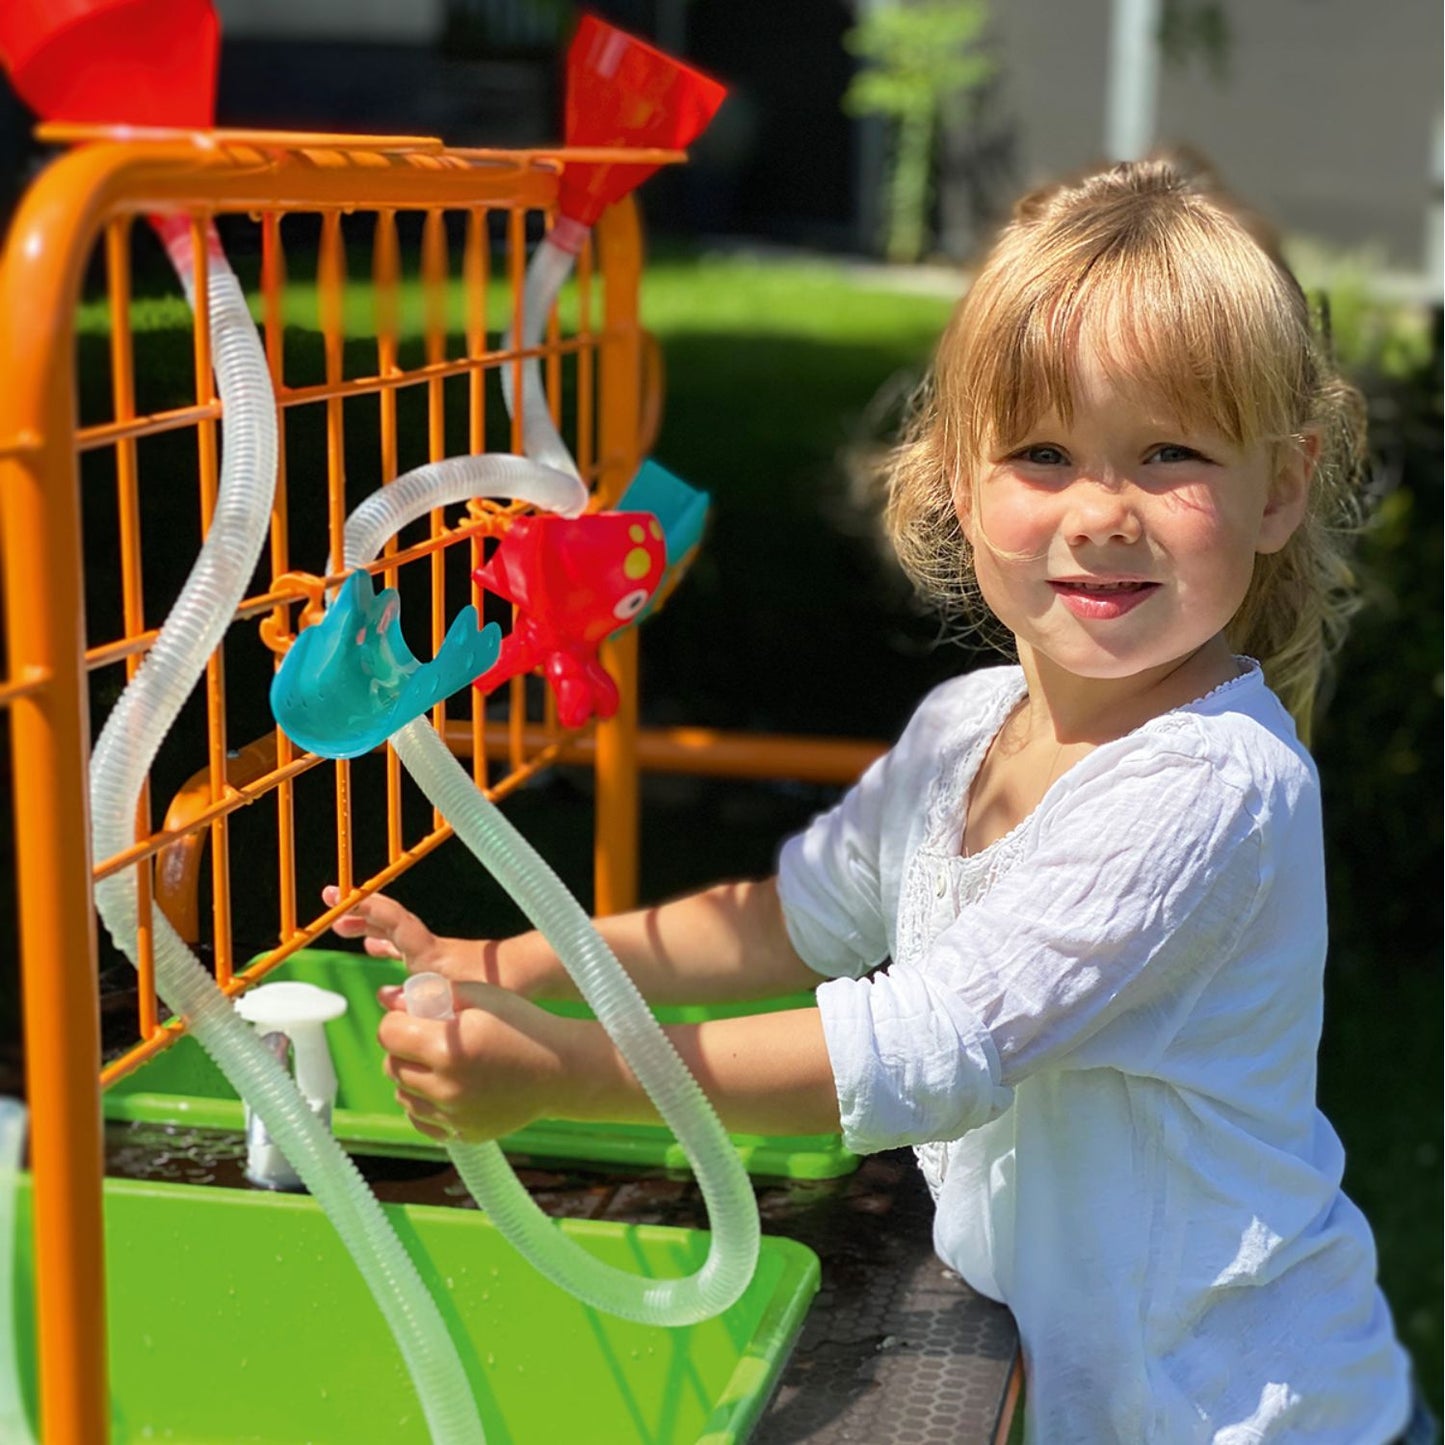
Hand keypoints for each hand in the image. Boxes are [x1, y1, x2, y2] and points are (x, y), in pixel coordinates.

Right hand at [323, 885, 565, 997]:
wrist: (530, 976)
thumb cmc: (502, 986)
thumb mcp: (459, 997)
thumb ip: (421, 1000)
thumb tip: (384, 996)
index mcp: (431, 954)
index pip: (396, 923)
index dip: (370, 910)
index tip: (344, 900)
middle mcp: (430, 950)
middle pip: (389, 923)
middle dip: (360, 913)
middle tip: (332, 906)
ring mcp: (434, 955)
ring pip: (395, 936)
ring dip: (369, 928)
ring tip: (343, 926)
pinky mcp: (442, 964)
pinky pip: (405, 950)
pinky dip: (386, 946)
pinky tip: (375, 955)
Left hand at [376, 980, 580, 1143]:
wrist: (561, 1070)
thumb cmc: (523, 1024)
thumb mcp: (482, 996)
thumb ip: (432, 994)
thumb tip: (387, 998)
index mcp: (445, 1049)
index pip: (388, 1034)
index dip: (400, 1020)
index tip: (420, 1017)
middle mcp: (444, 1088)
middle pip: (391, 1066)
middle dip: (404, 1049)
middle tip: (432, 1039)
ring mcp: (453, 1116)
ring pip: (403, 1096)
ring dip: (413, 1077)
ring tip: (444, 1064)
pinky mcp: (462, 1134)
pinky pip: (421, 1121)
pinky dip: (425, 1105)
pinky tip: (448, 1088)